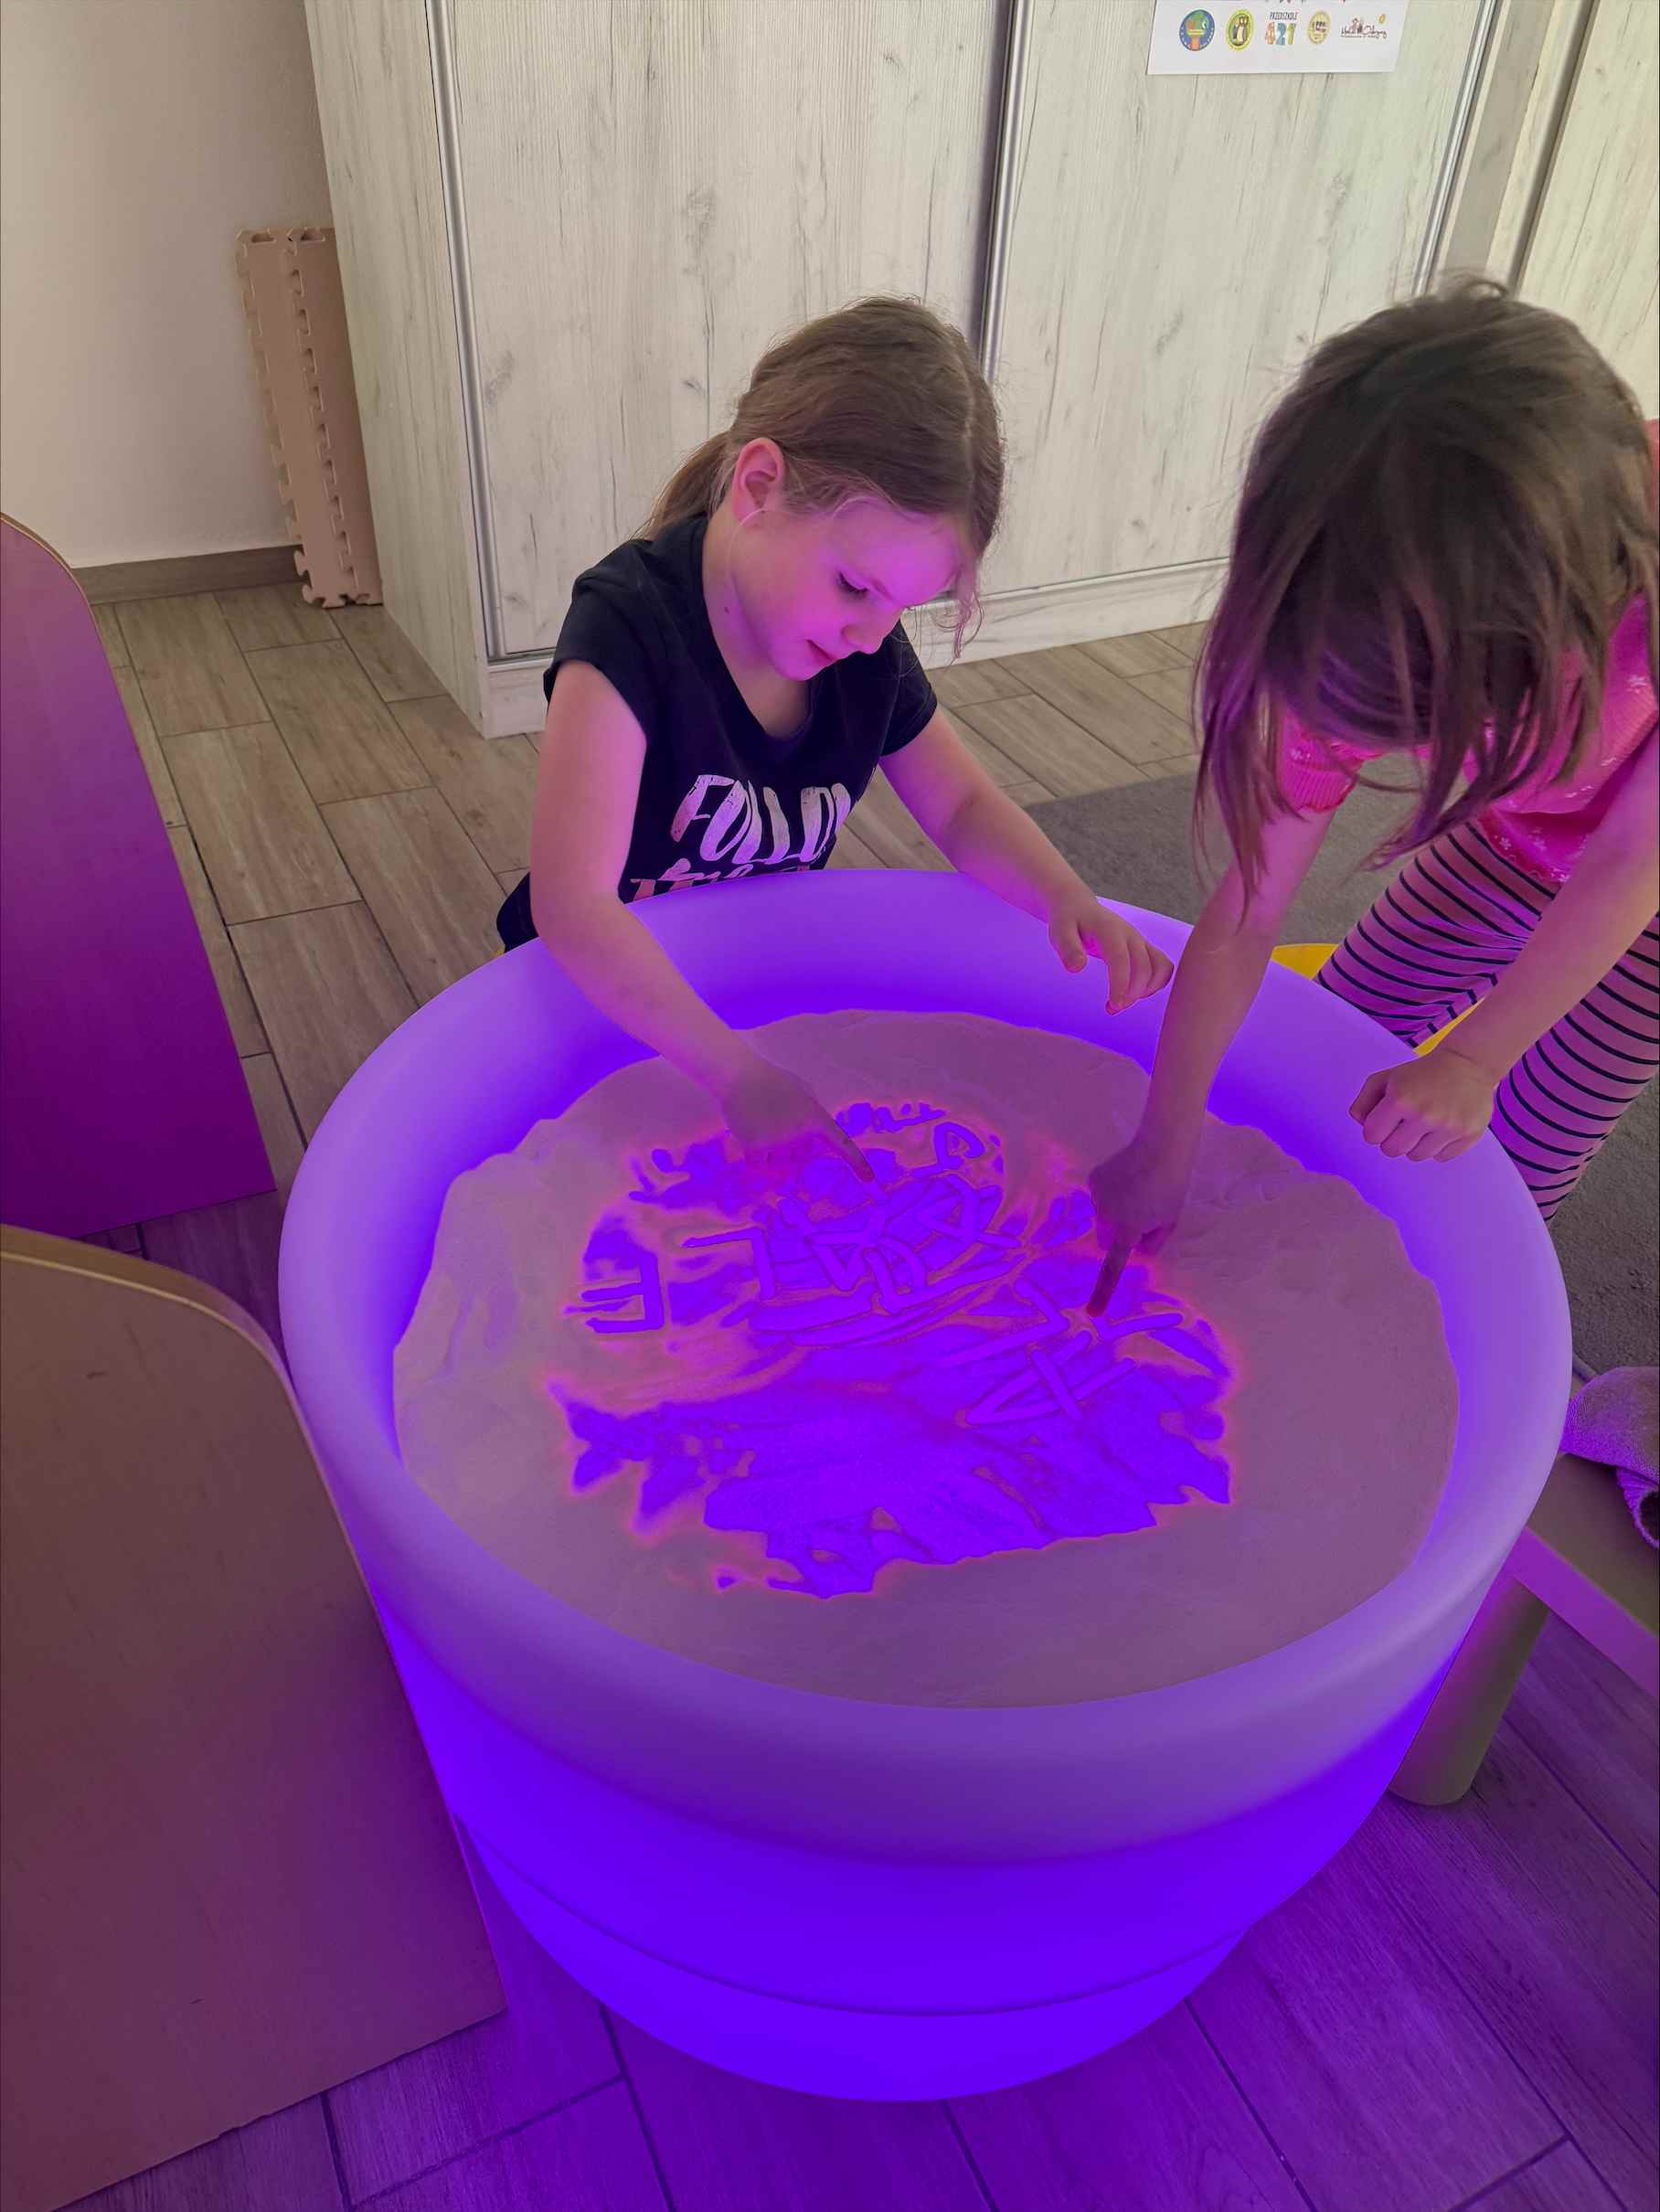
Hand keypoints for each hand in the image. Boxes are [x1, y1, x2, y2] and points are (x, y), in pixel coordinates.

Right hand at [718, 1053, 873, 1183]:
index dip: (857, 1163)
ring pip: (779, 1166)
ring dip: (770, 1156)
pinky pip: (759, 1168)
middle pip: (800, 1160)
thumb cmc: (770, 1081)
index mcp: (816, 1116)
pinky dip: (755, 1162)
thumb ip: (812, 1116)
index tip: (871, 1181)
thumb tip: (817, 1141)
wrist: (739, 1075)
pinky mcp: (757, 1146)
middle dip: (789, 1153)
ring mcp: (779, 1140)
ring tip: (760, 1128)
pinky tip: (750, 1139)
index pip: (842, 1144)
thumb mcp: (802, 1092)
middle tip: (774, 1127)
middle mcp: (801, 1131)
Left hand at [1048, 892, 1173, 1013]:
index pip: (1121, 958)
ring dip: (1147, 990)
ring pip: (1159, 967)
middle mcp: (1130, 935)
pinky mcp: (1145, 947)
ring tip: (1123, 1001)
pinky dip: (1155, 984)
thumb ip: (1067, 948)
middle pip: (1144, 967)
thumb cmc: (1068, 921)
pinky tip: (1135, 993)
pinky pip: (1163, 966)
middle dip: (1132, 993)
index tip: (1115, 1005)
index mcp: (1109, 930)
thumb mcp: (1059, 932)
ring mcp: (1140, 941)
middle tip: (1112, 1009)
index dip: (1121, 983)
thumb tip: (1077, 968)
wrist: (1080, 907)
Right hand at [1085, 1137, 1193, 1315]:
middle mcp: (1106, 1216)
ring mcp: (1097, 1197)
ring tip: (1138, 1189)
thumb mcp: (1169, 1221)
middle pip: (1106, 1237)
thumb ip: (1152, 1241)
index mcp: (1128, 1230)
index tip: (1092, 1313)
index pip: (1114, 1266)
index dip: (1103, 1292)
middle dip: (1118, 1233)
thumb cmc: (1172, 1187)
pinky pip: (1100, 1196)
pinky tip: (1127, 1177)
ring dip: (1115, 1211)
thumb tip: (1136, 1250)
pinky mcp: (1094, 1180)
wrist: (1162, 1146)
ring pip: (1102, 1215)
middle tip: (1143, 1215)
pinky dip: (1111, 1192)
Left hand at [1349, 1044, 1496, 1160]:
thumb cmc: (1421, 1074)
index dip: (1375, 1129)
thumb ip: (1364, 1102)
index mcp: (1400, 1100)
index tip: (1386, 1120)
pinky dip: (1439, 1147)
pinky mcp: (1469, 1134)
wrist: (1467, 1064)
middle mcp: (1425, 1115)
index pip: (1371, 1136)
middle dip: (1393, 1139)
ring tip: (1426, 1124)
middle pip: (1392, 1151)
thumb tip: (1361, 1125)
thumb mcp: (1386, 1078)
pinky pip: (1441, 1157)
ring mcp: (1449, 1127)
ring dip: (1416, 1144)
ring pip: (1417, 1156)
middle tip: (1405, 1123)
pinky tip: (1443, 1127)